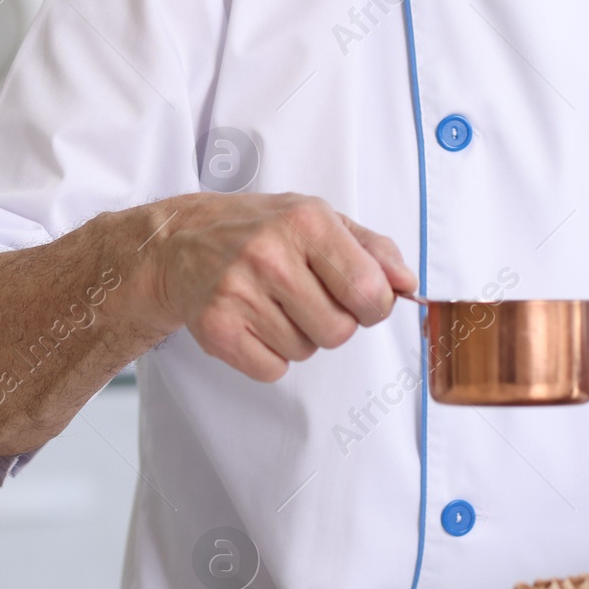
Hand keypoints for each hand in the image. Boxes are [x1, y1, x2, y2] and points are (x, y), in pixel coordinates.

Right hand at [138, 192, 415, 381]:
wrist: (181, 242)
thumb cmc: (259, 229)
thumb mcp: (319, 219)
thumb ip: (372, 249)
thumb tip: (407, 284)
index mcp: (307, 222)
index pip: (369, 290)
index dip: (375, 305)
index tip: (362, 299)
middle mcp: (271, 254)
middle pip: (340, 330)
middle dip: (335, 321)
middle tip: (309, 297)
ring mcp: (239, 292)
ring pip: (307, 351)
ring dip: (300, 336)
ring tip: (274, 303)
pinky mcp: (216, 329)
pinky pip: (273, 369)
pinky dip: (270, 355)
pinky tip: (254, 321)